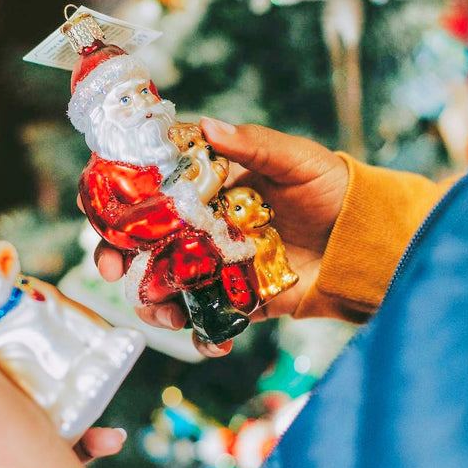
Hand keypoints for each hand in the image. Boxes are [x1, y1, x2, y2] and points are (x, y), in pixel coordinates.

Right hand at [92, 118, 348, 356]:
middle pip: (141, 239)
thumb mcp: (295, 159)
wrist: (368, 241)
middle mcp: (201, 224)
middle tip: (110, 268)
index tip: (100, 208)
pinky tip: (212, 341)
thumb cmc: (330, 187)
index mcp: (206, 183)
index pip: (147, 184)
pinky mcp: (237, 299)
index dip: (115, 195)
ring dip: (152, 301)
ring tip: (163, 313)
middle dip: (115, 254)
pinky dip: (203, 336)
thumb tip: (210, 125)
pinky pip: (208, 320)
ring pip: (164, 283)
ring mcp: (215, 264)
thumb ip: (252, 144)